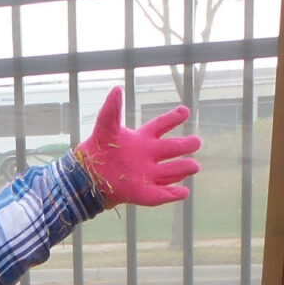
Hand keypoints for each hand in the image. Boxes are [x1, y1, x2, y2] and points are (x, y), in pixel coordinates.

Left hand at [75, 87, 200, 207]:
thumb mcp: (104, 127)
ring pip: (171, 171)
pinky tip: (184, 192)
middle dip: (185, 145)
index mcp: (143, 139)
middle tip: (196, 141)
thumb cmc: (97, 150)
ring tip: (194, 166)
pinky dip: (173, 194)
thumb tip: (117, 89)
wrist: (87, 175)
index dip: (174, 118)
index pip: (162, 126)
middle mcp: (149, 156)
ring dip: (183, 169)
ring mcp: (148, 175)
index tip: (185, 111)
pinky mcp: (144, 193)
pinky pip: (161, 195)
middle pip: (172, 149)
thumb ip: (111, 109)